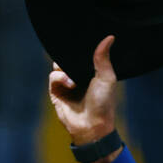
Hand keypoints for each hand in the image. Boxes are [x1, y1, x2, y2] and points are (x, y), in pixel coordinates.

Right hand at [48, 35, 120, 162]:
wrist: (92, 126)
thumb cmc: (103, 104)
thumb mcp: (107, 78)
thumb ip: (104, 58)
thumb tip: (110, 37)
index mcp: (90, 71)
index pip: (80, 55)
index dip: (79, 48)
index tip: (80, 39)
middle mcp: (77, 76)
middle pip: (67, 58)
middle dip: (68, 56)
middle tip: (73, 56)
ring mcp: (65, 84)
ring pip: (58, 65)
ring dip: (64, 68)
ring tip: (74, 78)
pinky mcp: (56, 92)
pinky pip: (53, 77)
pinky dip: (60, 77)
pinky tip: (70, 84)